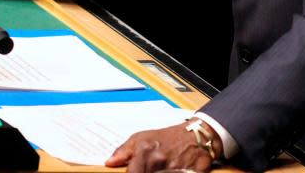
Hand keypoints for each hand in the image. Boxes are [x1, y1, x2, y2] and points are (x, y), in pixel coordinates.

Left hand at [105, 121, 220, 172]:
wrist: (195, 134)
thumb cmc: (166, 137)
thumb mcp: (141, 138)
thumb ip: (124, 151)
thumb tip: (109, 162)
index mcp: (145, 151)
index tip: (134, 172)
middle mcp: (159, 160)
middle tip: (150, 169)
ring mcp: (175, 168)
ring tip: (160, 169)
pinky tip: (172, 171)